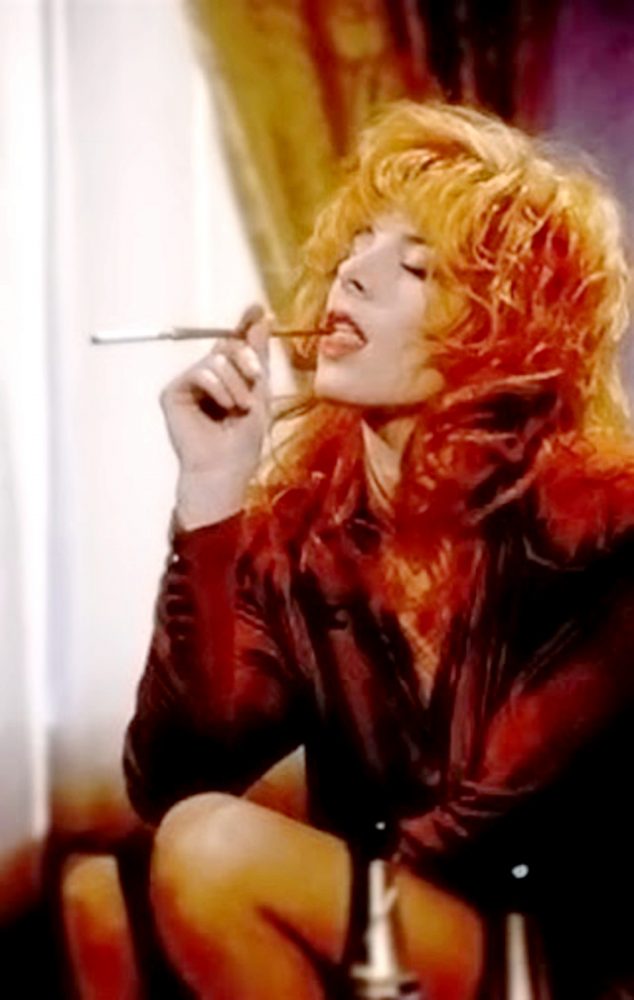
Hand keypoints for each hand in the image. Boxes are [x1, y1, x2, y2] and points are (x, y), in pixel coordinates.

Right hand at [160, 305, 271, 526]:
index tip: (259, 308)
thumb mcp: (260, 393)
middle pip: (227, 344)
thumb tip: (262, 317)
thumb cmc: (243, 441)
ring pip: (217, 360)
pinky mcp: (173, 393)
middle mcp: (206, 377)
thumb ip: (258, 356)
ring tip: (240, 408)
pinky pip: (201, 372)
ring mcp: (188, 384)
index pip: (235, 343)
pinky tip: (224, 408)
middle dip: (248, 360)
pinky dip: (218, 389)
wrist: (225, 469)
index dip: (246, 324)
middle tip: (257, 378)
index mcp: (228, 378)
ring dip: (236, 384)